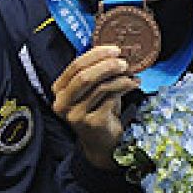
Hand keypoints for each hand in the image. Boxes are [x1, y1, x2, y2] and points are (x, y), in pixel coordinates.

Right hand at [51, 44, 140, 168]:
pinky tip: (133, 85)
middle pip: (84, 77)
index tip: (115, 49)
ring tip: (132, 74)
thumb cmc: (97, 110)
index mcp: (59, 90)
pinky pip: (110, 99)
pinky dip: (124, 88)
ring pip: (99, 87)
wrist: (101, 142)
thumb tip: (115, 52)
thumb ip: (96, 72)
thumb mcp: (92, 89)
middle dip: (107, 65)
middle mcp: (62, 103)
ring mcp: (75, 115)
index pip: (75, 66)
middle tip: (124, 62)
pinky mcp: (91, 123)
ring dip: (119, 78)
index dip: (96, 55)